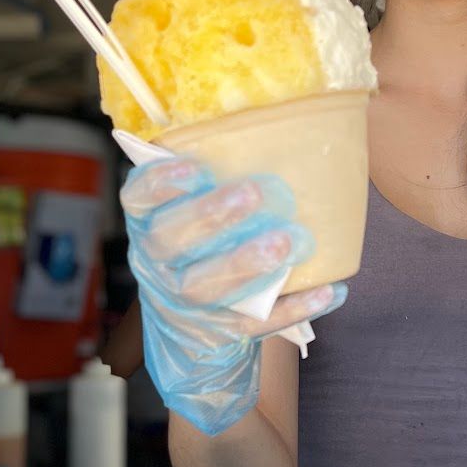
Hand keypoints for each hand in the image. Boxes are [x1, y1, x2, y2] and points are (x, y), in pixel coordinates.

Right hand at [121, 156, 345, 434]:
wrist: (192, 335)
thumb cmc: (201, 252)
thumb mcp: (190, 218)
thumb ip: (214, 183)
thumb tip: (278, 131)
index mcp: (149, 224)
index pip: (138, 198)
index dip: (160, 183)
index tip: (195, 167)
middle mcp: (158, 263)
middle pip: (171, 239)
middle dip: (210, 215)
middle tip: (253, 194)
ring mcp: (186, 303)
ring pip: (205, 284)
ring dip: (245, 263)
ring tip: (285, 244)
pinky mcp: (220, 333)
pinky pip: (254, 322)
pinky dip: (293, 308)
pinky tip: (328, 290)